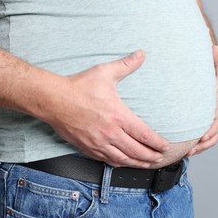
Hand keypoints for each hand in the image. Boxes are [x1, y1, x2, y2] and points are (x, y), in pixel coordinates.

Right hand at [46, 49, 169, 167]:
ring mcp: (98, 143)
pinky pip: (107, 161)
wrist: (52, 99)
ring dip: (138, 163)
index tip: (165, 146)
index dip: (157, 142)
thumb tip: (141, 53)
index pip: (144, 134)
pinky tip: (124, 163)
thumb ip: (126, 65)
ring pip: (123, 159)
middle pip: (136, 151)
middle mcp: (110, 133)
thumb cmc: (78, 87)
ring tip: (148, 164)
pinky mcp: (88, 148)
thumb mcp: (104, 72)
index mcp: (117, 116)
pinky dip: (119, 164)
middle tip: (160, 157)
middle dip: (151, 156)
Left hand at [185, 45, 217, 157]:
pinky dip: (194, 143)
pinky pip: (200, 136)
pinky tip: (182, 146)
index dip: (211, 130)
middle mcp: (215, 113)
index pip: (217, 121)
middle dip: (202, 144)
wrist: (210, 74)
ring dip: (198, 147)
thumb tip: (214, 48)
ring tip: (185, 152)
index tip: (202, 137)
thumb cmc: (211, 70)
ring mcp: (209, 118)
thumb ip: (214, 60)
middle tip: (190, 150)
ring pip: (207, 138)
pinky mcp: (202, 120)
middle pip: (213, 135)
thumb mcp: (213, 65)